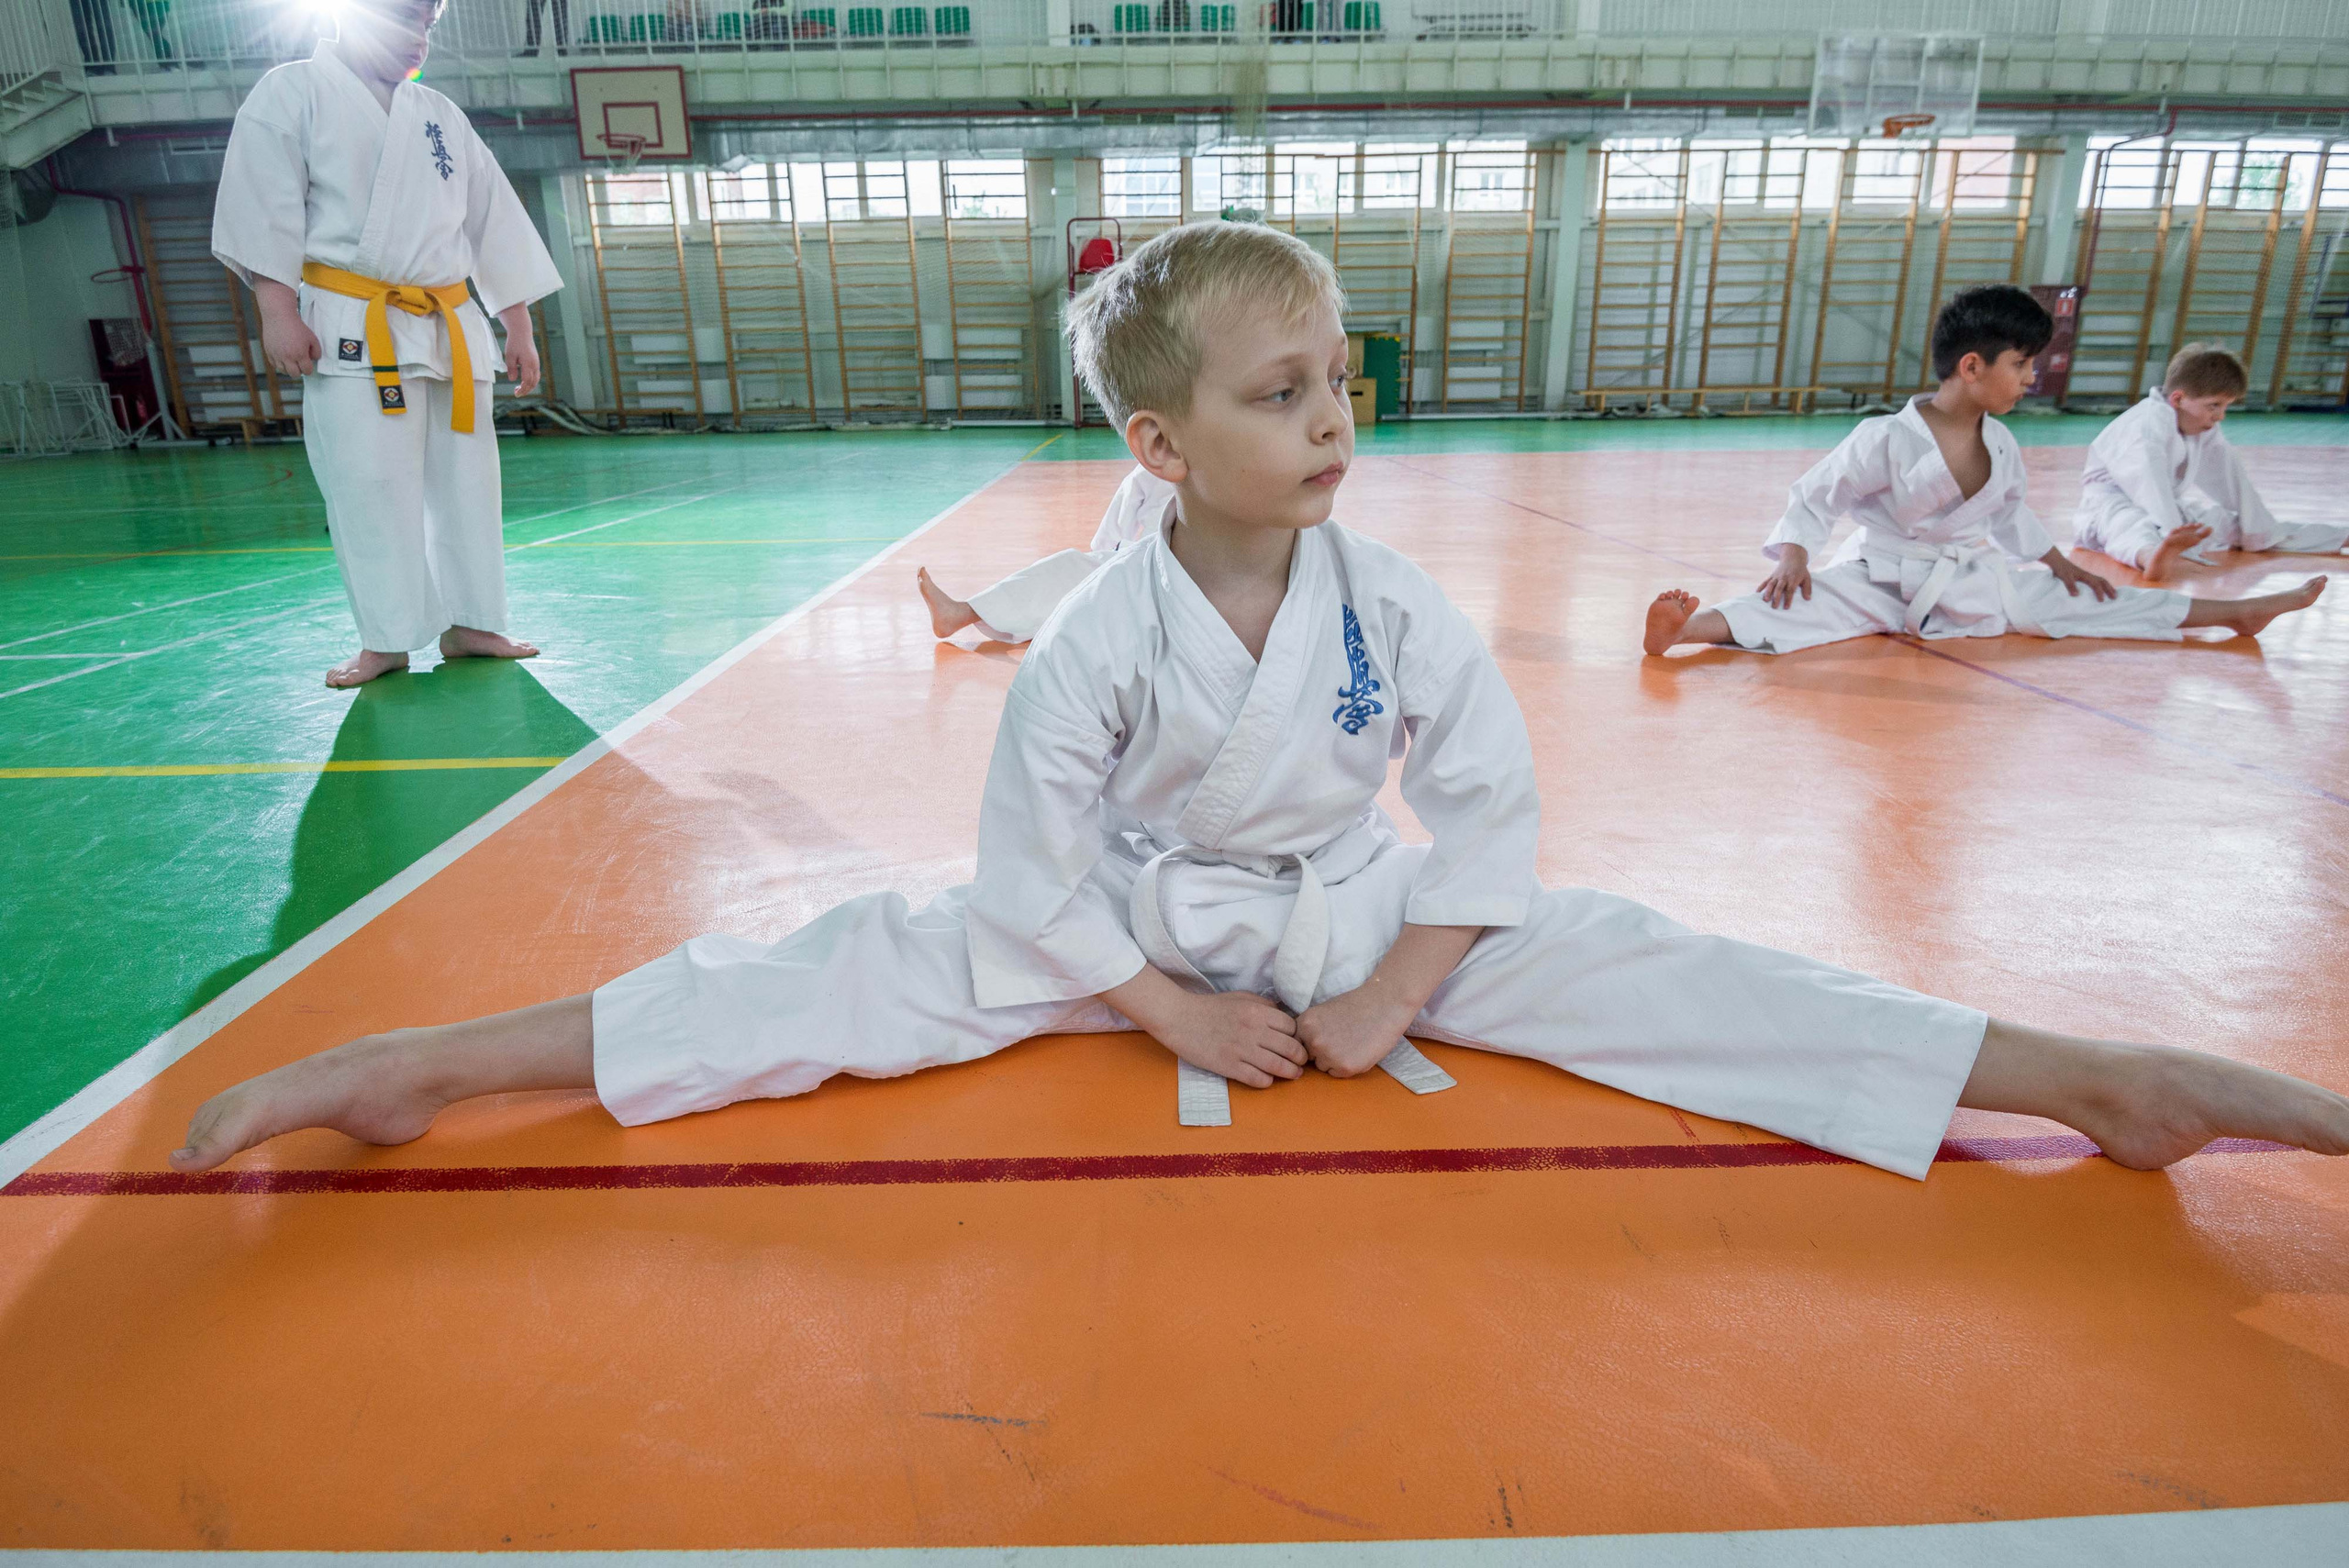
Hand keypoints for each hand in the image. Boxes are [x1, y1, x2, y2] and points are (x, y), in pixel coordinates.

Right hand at [259, 301, 320, 378]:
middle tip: (300, 363)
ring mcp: (276, 355)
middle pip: (294, 374)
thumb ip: (317, 351)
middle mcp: (287, 357)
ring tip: (291, 360)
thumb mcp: (312, 338)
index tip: (307, 364)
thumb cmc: (296, 326)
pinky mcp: (268, 352)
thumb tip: (313, 359)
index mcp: (299, 354)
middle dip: (299, 370)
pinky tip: (283, 357)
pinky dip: (279, 363)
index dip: (309, 368)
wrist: (279, 316)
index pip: (307, 371)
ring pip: (283, 371)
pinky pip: (274, 365)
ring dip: (288, 368)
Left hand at [498, 304, 540, 395]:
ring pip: (536, 380)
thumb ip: (511, 368)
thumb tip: (512, 380)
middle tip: (516, 393)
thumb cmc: (514, 343)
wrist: (522, 332)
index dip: (522, 389)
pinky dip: (531, 381)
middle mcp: (535, 365)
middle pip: (533, 382)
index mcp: (528, 363)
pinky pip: (536, 375)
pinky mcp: (536, 362)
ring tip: (519, 389)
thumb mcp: (509, 356)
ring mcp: (537, 363)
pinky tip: (523, 382)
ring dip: (529, 386)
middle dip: (526, 390)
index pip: (527, 381)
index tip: (516, 393)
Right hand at [1156, 991, 1305, 1088]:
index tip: (1296, 1042)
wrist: (1180, 1018)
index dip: (1297, 1036)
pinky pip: (1258, 1079)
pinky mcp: (1229, 1066)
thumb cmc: (1211, 1007)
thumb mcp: (1241, 997)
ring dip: (1291, 1073)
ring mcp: (1242, 1050)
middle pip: (1291, 1048)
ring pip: (1279, 1066)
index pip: (1292, 1027)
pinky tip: (1267, 1078)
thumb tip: (1284, 1014)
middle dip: (1301, 1057)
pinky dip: (1267, 1081)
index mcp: (1258, 1012)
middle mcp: (1254, 1031)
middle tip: (1302, 1062)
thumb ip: (1264, 1005)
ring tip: (1294, 1074)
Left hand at [1295, 985, 1416, 1078]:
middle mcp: (1312, 1041)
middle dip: (1321, 1052)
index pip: (1297, 1044)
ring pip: (1323, 1067)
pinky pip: (1337, 1074)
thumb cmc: (1355, 1006)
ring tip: (1351, 1042)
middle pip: (1309, 1057)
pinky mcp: (1345, 1067)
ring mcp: (1328, 1055)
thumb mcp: (1322, 1012)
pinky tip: (1358, 1050)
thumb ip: (1310, 1029)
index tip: (1326, 1035)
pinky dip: (1346, 1066)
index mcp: (1304, 1024)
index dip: (1311, 1042)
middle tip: (1341, 1038)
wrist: (1384, 1005)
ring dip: (1333, 1060)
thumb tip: (1300, 1047)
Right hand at [1757, 548, 1810, 609]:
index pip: (1790, 590)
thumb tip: (1808, 599)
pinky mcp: (1772, 575)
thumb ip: (1807, 588)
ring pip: (1771, 584)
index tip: (1786, 607)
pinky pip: (1766, 581)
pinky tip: (1757, 593)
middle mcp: (1784, 578)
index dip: (1788, 599)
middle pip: (1779, 588)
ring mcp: (1777, 576)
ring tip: (1765, 600)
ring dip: (1767, 592)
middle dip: (1776, 597)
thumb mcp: (1807, 578)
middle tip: (1774, 607)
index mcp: (1793, 579)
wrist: (1793, 558)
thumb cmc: (1801, 570)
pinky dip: (1761, 586)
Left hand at [2047, 550, 2117, 600]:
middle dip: (2110, 589)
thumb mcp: (2064, 577)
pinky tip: (2103, 590)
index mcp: (2085, 575)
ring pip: (2101, 580)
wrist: (2058, 562)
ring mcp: (2087, 575)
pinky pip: (2097, 581)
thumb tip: (2076, 595)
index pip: (2095, 584)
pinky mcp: (2085, 576)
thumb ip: (2070, 585)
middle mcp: (2088, 575)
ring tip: (2114, 594)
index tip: (2102, 601)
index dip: (2099, 592)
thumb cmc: (2061, 569)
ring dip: (2108, 587)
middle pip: (2103, 581)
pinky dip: (2102, 585)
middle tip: (2115, 598)